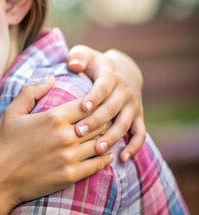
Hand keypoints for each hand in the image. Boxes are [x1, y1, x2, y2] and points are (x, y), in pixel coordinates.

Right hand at [0, 77, 112, 208]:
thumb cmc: (4, 144)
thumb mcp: (12, 113)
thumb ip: (31, 92)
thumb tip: (51, 78)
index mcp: (53, 118)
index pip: (87, 105)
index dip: (95, 103)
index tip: (97, 103)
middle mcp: (65, 136)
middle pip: (98, 123)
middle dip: (103, 120)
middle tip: (108, 118)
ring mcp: (69, 157)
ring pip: (100, 144)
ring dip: (106, 139)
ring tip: (109, 135)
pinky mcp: (71, 175)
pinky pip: (97, 165)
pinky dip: (105, 159)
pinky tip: (107, 155)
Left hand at [67, 45, 145, 161]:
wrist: (123, 71)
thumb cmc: (93, 65)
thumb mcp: (85, 54)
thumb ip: (78, 57)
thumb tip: (74, 64)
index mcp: (110, 76)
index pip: (103, 86)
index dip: (95, 96)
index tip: (83, 107)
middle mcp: (124, 91)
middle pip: (112, 108)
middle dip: (96, 121)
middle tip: (79, 132)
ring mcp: (132, 106)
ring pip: (124, 124)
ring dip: (112, 137)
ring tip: (97, 148)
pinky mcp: (137, 118)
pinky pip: (140, 134)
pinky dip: (134, 147)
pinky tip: (122, 159)